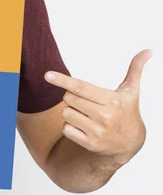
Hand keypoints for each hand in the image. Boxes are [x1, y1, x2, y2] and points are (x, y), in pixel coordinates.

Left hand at [44, 49, 151, 164]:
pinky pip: (65, 129)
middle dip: (71, 96)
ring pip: (65, 113)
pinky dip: (69, 126)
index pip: (81, 87)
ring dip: (70, 111)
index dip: (63, 80)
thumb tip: (148, 51)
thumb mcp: (131, 91)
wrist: (131, 143)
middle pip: (69, 98)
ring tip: (85, 114)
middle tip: (84, 101)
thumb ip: (135, 69)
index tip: (47, 75)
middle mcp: (105, 116)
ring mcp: (97, 131)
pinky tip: (83, 126)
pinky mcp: (90, 143)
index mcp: (112, 101)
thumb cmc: (127, 111)